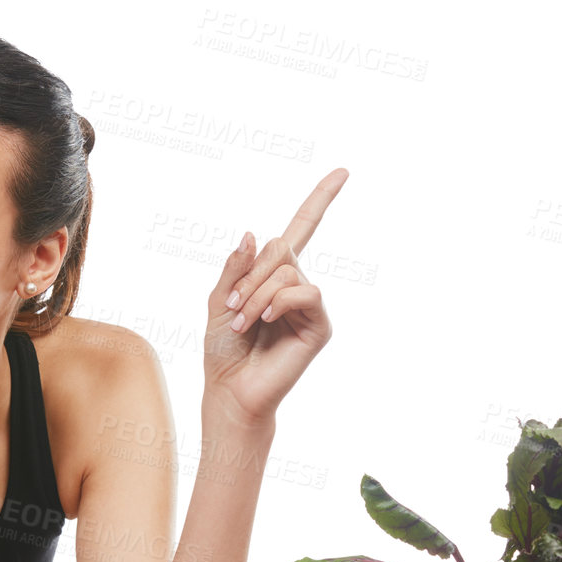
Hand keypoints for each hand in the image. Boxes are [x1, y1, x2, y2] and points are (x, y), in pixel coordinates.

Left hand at [202, 168, 347, 427]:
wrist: (230, 389)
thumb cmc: (223, 349)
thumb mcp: (218, 300)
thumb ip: (236, 267)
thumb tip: (254, 233)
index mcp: (273, 275)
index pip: (302, 229)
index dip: (321, 200)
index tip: (344, 171)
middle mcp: (297, 285)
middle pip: (282, 247)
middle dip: (250, 274)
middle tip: (231, 307)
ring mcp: (311, 305)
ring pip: (288, 271)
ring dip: (257, 294)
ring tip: (242, 322)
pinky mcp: (320, 326)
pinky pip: (306, 293)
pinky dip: (279, 301)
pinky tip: (267, 320)